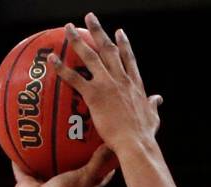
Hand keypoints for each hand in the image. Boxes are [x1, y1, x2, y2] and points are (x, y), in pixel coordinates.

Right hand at [11, 144, 115, 186]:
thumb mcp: (84, 176)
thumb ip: (97, 162)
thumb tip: (110, 144)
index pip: (97, 182)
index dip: (106, 173)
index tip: (113, 162)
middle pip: (72, 175)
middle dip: (76, 162)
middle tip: (82, 144)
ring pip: (47, 170)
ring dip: (46, 158)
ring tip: (49, 138)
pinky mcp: (27, 184)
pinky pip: (23, 167)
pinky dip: (20, 158)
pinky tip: (21, 141)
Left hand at [49, 14, 161, 155]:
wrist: (136, 143)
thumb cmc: (144, 135)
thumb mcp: (153, 117)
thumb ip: (153, 106)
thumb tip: (158, 100)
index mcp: (134, 84)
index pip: (128, 58)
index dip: (123, 44)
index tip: (118, 32)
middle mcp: (121, 78)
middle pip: (108, 49)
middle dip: (98, 31)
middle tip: (89, 18)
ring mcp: (107, 84)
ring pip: (90, 56)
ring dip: (77, 40)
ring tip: (68, 28)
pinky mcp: (95, 95)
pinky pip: (74, 78)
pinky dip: (62, 68)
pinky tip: (52, 59)